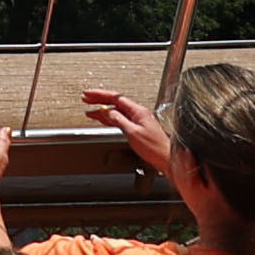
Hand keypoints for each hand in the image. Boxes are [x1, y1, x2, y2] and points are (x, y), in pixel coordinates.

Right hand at [76, 87, 195, 209]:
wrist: (168, 160)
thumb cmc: (155, 149)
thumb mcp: (132, 132)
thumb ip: (118, 120)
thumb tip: (107, 112)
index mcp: (138, 111)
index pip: (115, 97)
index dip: (100, 95)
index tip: (88, 94)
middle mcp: (139, 114)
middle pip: (115, 102)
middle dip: (99, 100)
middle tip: (86, 99)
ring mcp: (139, 121)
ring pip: (117, 111)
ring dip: (103, 111)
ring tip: (91, 111)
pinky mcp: (139, 129)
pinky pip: (121, 119)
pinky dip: (110, 119)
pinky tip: (104, 121)